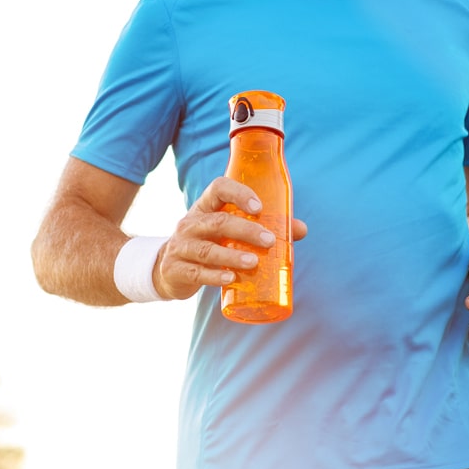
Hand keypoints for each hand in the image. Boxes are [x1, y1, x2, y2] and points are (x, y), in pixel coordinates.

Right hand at [154, 177, 306, 300]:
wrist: (167, 269)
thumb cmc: (209, 244)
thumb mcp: (228, 232)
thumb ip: (262, 228)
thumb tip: (302, 229)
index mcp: (205, 207)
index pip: (218, 188)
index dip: (239, 193)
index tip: (259, 207)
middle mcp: (191, 224)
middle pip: (218, 221)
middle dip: (246, 230)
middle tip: (269, 241)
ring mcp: (181, 247)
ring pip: (207, 249)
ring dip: (232, 256)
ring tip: (253, 263)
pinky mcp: (176, 270)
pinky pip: (196, 272)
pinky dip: (214, 276)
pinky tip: (230, 279)